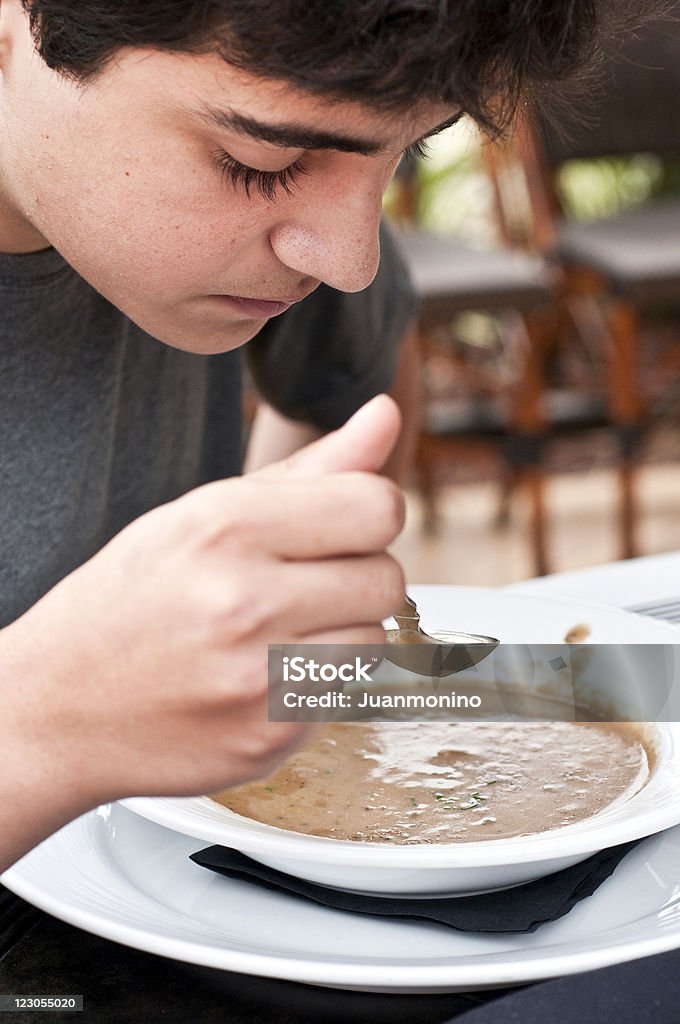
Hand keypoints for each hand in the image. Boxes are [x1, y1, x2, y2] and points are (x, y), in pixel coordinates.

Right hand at [1, 396, 405, 860]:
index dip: (368, 515)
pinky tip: (264, 676)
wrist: (61, 707)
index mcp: (226, 527)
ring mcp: (258, 677)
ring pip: (375, 641)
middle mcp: (244, 601)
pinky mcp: (269, 736)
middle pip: (387, 579)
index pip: (377, 507)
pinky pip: (345, 695)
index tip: (341, 527)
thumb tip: (385, 415)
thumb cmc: (132, 599)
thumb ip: (309, 469)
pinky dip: (318, 684)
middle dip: (356, 578)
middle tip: (300, 585)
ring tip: (278, 633)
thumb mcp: (204, 514)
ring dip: (342, 634)